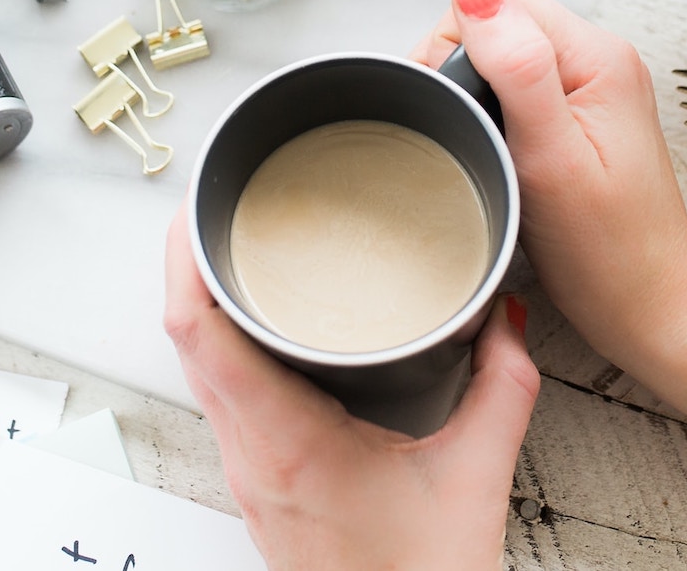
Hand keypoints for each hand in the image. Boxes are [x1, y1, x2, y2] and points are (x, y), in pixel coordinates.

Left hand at [162, 212, 538, 569]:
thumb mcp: (476, 477)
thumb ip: (503, 387)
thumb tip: (503, 319)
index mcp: (285, 442)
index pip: (199, 332)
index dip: (184, 259)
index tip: (196, 206)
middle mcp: (251, 456)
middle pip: (185, 338)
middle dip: (190, 261)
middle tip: (216, 201)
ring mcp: (248, 473)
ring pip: (197, 368)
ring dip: (203, 301)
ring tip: (233, 244)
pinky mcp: (259, 484)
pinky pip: (220, 395)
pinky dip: (224, 343)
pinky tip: (257, 321)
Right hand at [413, 0, 686, 374]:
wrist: (651, 314)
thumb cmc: (609, 255)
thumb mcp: (552, 159)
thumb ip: (518, 68)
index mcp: (597, 56)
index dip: (454, 44)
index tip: (456, 109)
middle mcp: (599, 60)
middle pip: (496, 22)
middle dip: (461, 72)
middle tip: (471, 139)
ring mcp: (591, 89)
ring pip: (500, 56)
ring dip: (475, 97)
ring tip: (488, 153)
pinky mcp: (580, 119)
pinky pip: (515, 89)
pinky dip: (493, 118)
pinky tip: (499, 157)